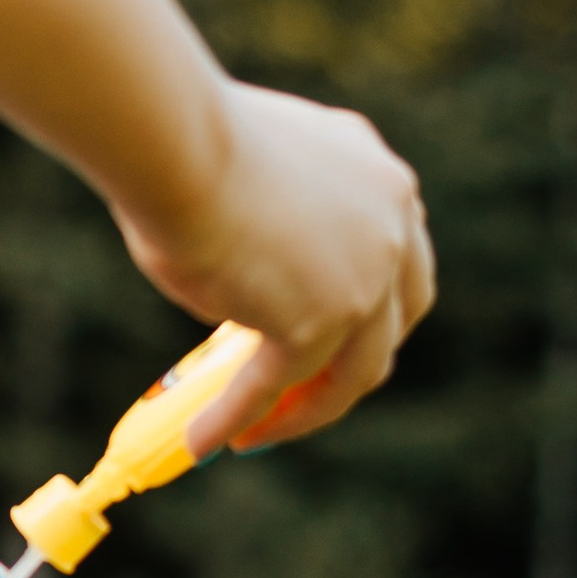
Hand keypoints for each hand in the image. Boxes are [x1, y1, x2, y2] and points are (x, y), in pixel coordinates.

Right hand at [125, 78, 434, 454]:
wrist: (174, 137)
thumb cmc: (186, 142)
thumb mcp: (259, 180)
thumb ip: (279, 228)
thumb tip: (246, 294)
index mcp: (382, 181)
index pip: (401, 263)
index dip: (371, 308)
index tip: (331, 334)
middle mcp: (392, 228)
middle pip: (392, 326)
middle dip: (349, 366)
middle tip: (298, 393)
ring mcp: (364, 280)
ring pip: (351, 374)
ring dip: (302, 410)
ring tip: (254, 434)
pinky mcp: (318, 323)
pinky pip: (275, 384)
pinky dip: (238, 417)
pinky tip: (202, 439)